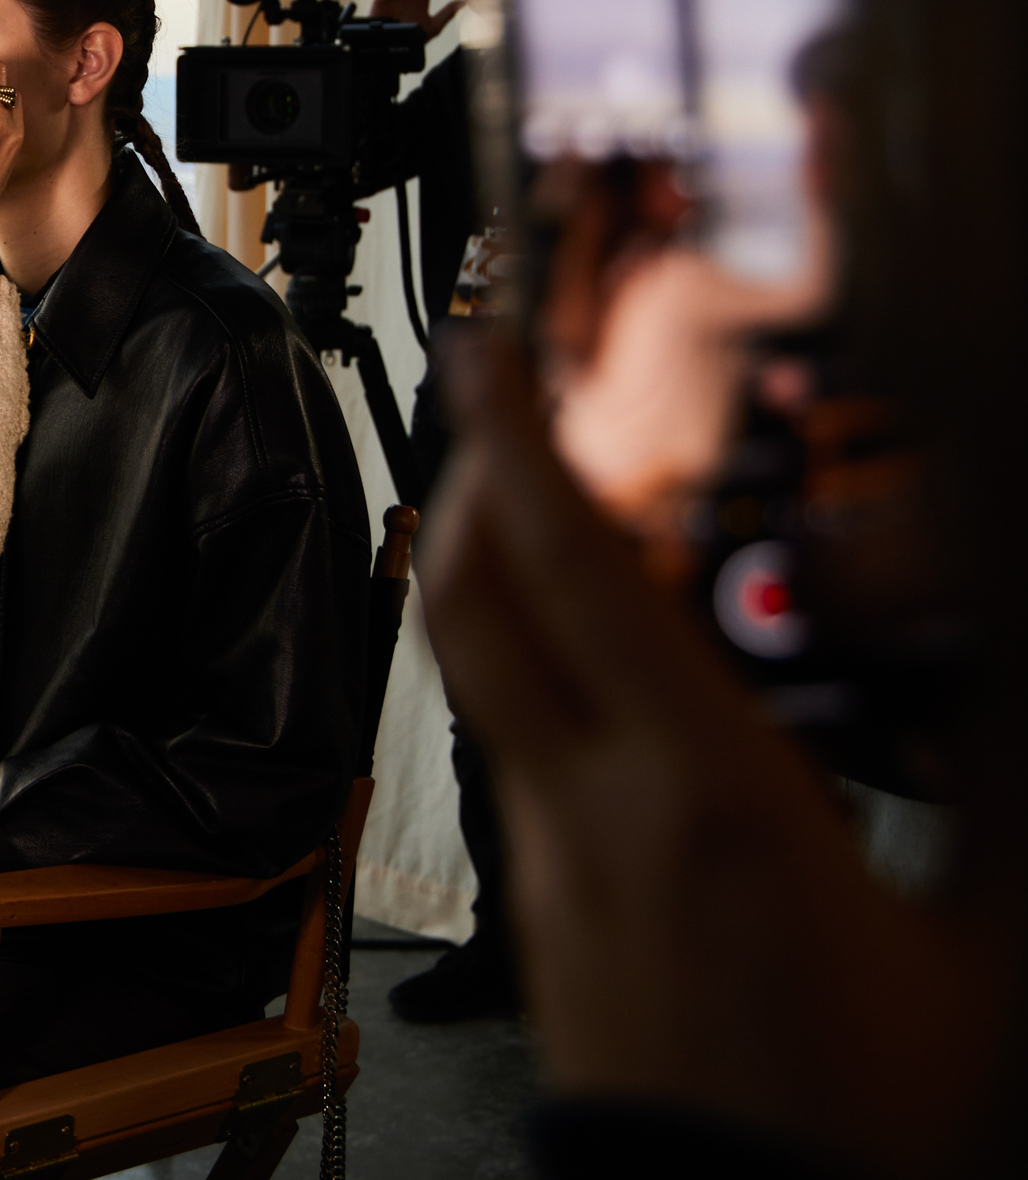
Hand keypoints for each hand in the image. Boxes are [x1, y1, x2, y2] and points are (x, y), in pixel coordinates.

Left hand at [420, 326, 977, 1172]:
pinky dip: (525, 647)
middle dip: (474, 465)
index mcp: (699, 792)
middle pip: (474, 590)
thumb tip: (1009, 687)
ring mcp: (539, 850)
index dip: (518, 437)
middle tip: (504, 387)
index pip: (572, 569)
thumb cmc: (854, 1116)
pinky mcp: (532, 892)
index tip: (493, 347)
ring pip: (475, 658)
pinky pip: (505, 729)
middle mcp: (587, 804)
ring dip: (487, 552)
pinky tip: (592, 641)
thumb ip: (1006, 791)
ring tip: (544, 486)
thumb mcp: (982, 940)